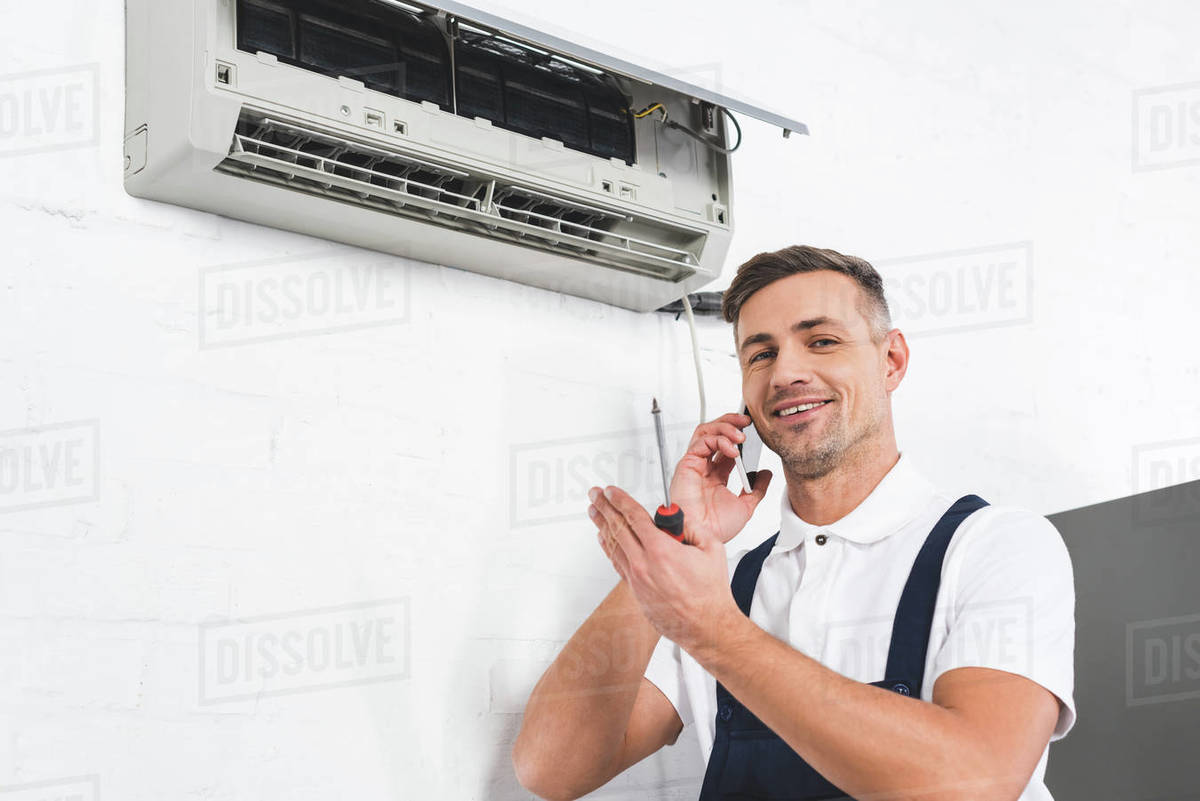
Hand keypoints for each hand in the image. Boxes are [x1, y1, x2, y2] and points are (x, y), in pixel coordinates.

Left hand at [588, 485, 738, 652]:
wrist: (706, 626)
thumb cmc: (710, 593)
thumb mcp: (711, 548)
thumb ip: (693, 526)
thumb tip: (676, 517)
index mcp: (661, 550)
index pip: (634, 517)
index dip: (620, 500)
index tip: (611, 491)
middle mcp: (644, 564)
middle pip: (618, 528)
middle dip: (604, 507)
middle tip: (595, 495)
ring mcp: (637, 579)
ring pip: (613, 546)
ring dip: (601, 525)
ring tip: (594, 511)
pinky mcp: (636, 591)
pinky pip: (617, 563)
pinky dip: (608, 547)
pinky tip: (604, 539)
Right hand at [669, 412, 771, 544]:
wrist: (704, 537)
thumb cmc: (716, 528)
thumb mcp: (746, 506)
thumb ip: (757, 489)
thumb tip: (765, 473)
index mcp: (716, 476)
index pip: (726, 446)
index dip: (738, 435)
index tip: (754, 430)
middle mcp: (704, 467)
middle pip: (714, 433)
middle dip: (730, 422)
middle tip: (747, 421)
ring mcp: (695, 464)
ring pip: (705, 432)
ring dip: (724, 428)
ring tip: (741, 435)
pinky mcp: (687, 464)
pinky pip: (701, 441)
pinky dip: (718, 440)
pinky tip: (732, 449)